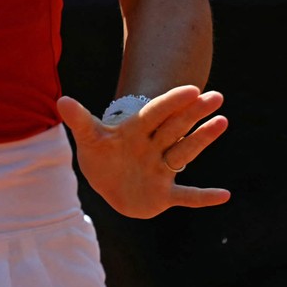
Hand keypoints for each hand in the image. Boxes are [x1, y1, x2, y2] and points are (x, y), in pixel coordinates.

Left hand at [57, 85, 230, 218]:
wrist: (109, 181)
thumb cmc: (102, 155)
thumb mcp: (89, 138)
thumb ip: (80, 120)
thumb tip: (61, 100)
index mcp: (135, 131)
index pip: (155, 113)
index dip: (171, 102)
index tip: (191, 89)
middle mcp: (153, 147)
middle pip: (176, 127)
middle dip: (195, 113)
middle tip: (217, 96)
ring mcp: (161, 169)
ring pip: (184, 153)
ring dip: (202, 140)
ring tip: (223, 121)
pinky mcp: (164, 194)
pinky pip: (187, 196)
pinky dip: (203, 198)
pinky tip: (225, 195)